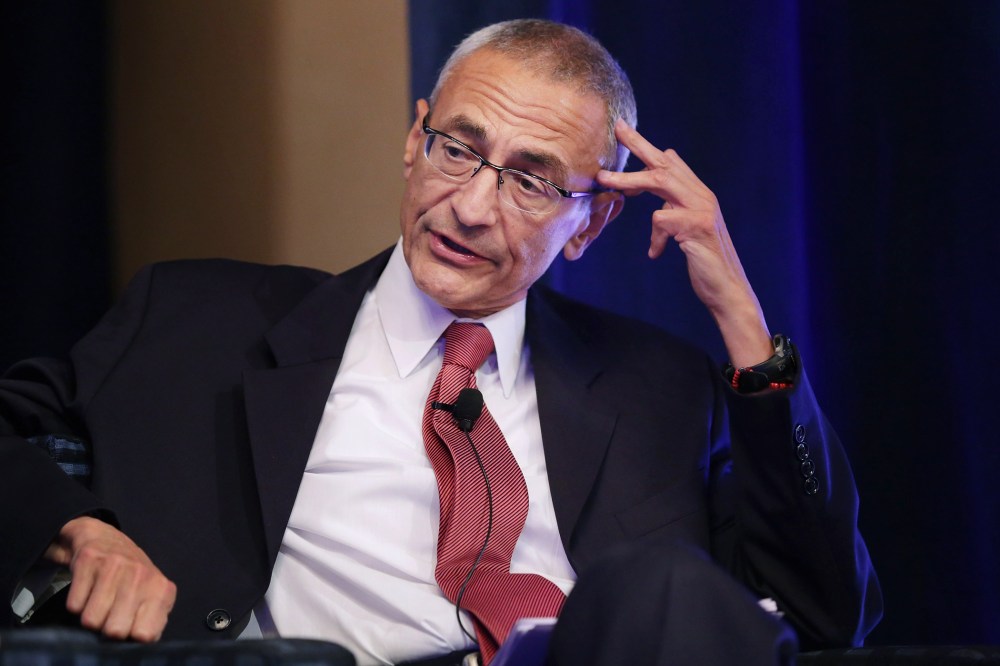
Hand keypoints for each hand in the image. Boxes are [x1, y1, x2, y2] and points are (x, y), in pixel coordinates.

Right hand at [44, 516, 175, 641]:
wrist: (107, 540)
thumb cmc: (132, 577)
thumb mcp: (153, 597)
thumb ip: (153, 622)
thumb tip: (141, 644)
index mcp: (161, 589)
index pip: (146, 635)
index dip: (133, 637)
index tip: (131, 627)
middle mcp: (141, 575)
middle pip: (115, 631)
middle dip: (109, 629)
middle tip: (112, 613)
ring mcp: (115, 566)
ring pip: (91, 621)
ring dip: (92, 616)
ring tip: (101, 600)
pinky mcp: (88, 560)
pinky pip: (74, 606)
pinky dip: (78, 603)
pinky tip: (89, 589)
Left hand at [596, 120, 771, 366]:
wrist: (727, 289)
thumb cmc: (705, 262)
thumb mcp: (687, 230)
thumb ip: (675, 210)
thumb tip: (659, 199)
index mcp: (699, 195)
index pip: (672, 163)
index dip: (648, 149)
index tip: (624, 134)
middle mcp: (702, 196)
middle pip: (665, 164)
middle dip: (639, 144)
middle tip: (618, 129)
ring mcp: (701, 210)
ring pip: (661, 182)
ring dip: (630, 179)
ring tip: (604, 180)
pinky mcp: (697, 227)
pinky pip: (662, 220)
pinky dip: (655, 237)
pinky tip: (656, 253)